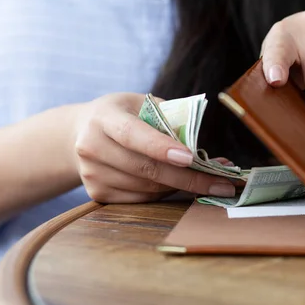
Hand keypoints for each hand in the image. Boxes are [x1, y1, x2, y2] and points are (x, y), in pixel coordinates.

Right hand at [72, 93, 235, 202]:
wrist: (81, 134)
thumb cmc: (124, 115)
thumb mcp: (143, 104)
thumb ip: (171, 119)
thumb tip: (206, 148)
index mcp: (103, 117)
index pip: (133, 135)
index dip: (161, 147)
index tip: (190, 158)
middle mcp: (91, 146)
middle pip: (145, 169)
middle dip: (188, 178)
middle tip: (222, 183)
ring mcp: (92, 173)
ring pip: (147, 188)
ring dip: (181, 186)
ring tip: (209, 181)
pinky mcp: (97, 193)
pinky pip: (141, 199)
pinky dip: (165, 193)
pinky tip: (179, 184)